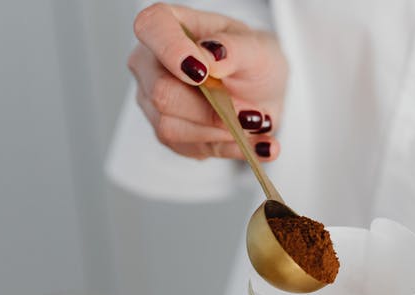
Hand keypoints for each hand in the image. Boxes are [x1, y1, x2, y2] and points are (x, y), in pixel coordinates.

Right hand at [129, 3, 287, 160]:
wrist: (263, 95)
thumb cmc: (254, 61)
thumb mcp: (259, 49)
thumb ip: (235, 49)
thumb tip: (210, 56)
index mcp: (169, 25)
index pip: (151, 27)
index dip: (172, 50)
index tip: (204, 72)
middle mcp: (151, 63)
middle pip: (162, 93)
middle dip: (212, 109)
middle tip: (253, 113)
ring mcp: (153, 101)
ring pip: (172, 128)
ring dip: (222, 131)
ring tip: (258, 124)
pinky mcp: (167, 133)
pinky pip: (190, 149)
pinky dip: (228, 148)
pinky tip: (255, 144)